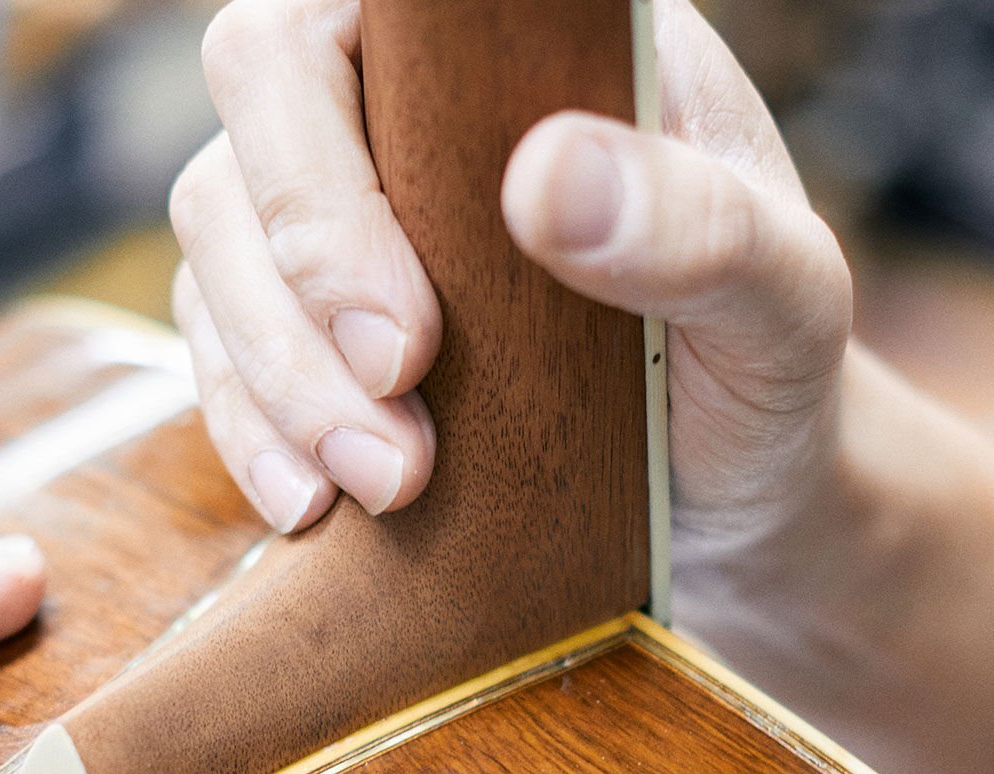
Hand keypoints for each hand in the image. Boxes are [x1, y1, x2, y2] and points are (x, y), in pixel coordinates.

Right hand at [169, 0, 853, 641]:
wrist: (727, 499)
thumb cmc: (760, 378)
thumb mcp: (781, 303)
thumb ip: (700, 228)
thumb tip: (548, 182)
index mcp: (519, 52)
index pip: (346, 30)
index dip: (326, 173)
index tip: (412, 341)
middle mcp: (412, 117)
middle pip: (248, 138)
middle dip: (296, 309)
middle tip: (394, 450)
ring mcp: (349, 225)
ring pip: (212, 254)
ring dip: (272, 387)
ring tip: (380, 489)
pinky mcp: (315, 333)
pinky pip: (220, 355)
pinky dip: (250, 434)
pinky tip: (312, 506)